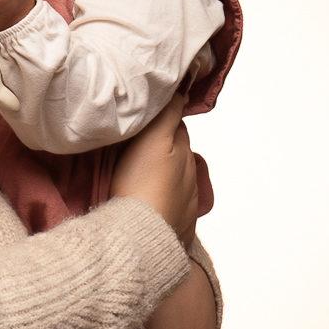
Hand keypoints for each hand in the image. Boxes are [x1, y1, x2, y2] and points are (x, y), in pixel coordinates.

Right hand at [111, 97, 199, 243]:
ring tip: (139, 169)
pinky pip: (170, 201)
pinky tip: (147, 197)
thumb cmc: (140, 186)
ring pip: (175, 176)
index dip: (161, 117)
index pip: (176, 124)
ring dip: (162, 170)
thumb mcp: (152, 141)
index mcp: (183, 152)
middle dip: (163, 143)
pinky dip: (161, 194)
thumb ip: (167, 115)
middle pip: (177, 150)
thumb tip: (182, 89)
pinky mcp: (177, 223)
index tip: (145, 114)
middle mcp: (190, 176)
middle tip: (138, 139)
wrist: (140, 238)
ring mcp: (186, 202)